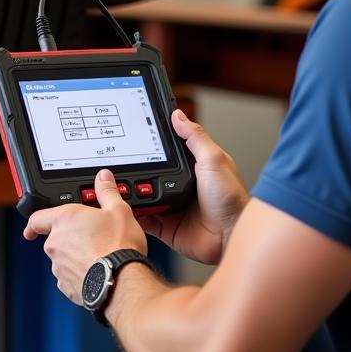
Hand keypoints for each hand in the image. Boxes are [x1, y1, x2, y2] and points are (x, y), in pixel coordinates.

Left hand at [23, 168, 146, 305]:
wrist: (121, 281)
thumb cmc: (118, 246)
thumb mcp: (118, 210)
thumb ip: (107, 192)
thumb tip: (103, 178)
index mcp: (64, 220)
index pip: (37, 219)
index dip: (33, 223)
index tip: (31, 229)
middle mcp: (56, 244)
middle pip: (54, 239)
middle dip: (69, 238)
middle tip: (90, 236)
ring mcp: (59, 267)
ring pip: (62, 259)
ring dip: (74, 256)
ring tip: (99, 254)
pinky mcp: (66, 286)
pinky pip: (69, 277)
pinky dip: (80, 273)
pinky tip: (97, 270)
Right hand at [136, 110, 248, 264]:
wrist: (230, 235)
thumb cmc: (230, 198)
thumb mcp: (213, 159)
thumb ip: (195, 137)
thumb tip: (178, 115)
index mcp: (192, 167)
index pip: (167, 151)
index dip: (152, 143)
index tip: (135, 134)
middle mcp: (180, 185)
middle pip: (151, 173)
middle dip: (137, 169)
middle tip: (121, 162)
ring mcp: (172, 206)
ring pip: (144, 195)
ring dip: (133, 191)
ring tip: (120, 184)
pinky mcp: (166, 226)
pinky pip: (145, 219)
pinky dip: (135, 214)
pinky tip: (127, 207)